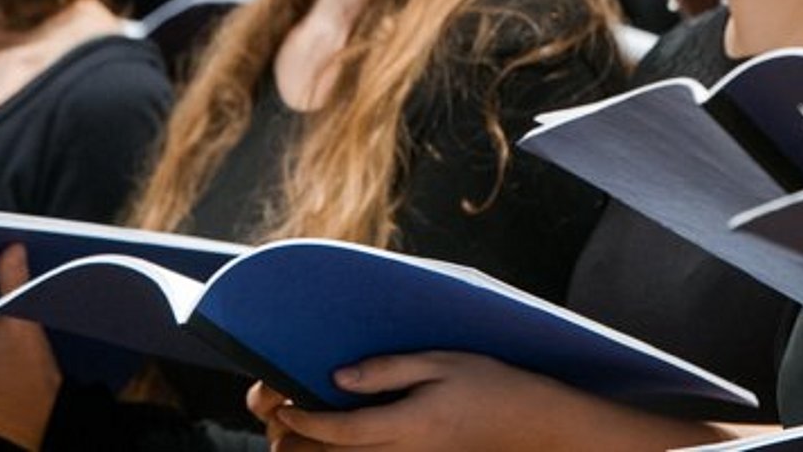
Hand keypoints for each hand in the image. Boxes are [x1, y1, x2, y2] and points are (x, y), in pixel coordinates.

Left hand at [256, 351, 722, 451]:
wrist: (527, 425)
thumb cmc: (485, 386)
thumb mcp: (440, 363)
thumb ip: (387, 370)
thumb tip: (337, 377)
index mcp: (404, 427)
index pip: (333, 432)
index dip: (296, 416)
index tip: (277, 396)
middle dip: (288, 438)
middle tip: (275, 404)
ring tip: (292, 422)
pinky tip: (324, 438)